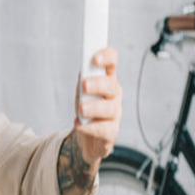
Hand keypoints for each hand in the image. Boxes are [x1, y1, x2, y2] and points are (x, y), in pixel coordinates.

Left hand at [74, 47, 121, 164]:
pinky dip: (89, 127)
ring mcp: (114, 114)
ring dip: (95, 107)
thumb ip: (84, 79)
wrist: (88, 137)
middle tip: (85, 85)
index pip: (112, 63)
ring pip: (110, 109)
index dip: (107, 58)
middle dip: (99, 84)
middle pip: (112, 86)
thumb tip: (83, 71)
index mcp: (107, 80)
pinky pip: (104, 129)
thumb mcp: (82, 91)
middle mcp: (114, 96)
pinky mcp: (111, 132)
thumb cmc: (87, 108)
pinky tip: (79, 124)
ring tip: (81, 109)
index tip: (95, 58)